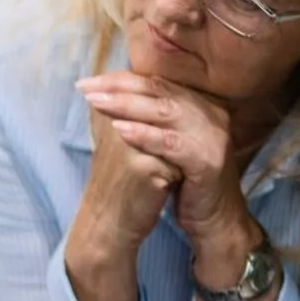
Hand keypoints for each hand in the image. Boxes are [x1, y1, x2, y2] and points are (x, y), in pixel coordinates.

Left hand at [78, 72, 244, 242]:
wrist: (214, 220)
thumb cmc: (183, 181)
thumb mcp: (163, 144)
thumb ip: (145, 119)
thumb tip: (105, 96)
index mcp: (198, 106)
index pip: (155, 84)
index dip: (120, 80)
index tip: (85, 83)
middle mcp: (209, 115)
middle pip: (160, 92)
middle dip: (120, 88)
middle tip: (86, 88)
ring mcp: (212, 136)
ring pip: (166, 112)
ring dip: (127, 105)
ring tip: (96, 102)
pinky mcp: (209, 161)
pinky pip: (173, 144)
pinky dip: (146, 135)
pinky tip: (120, 131)